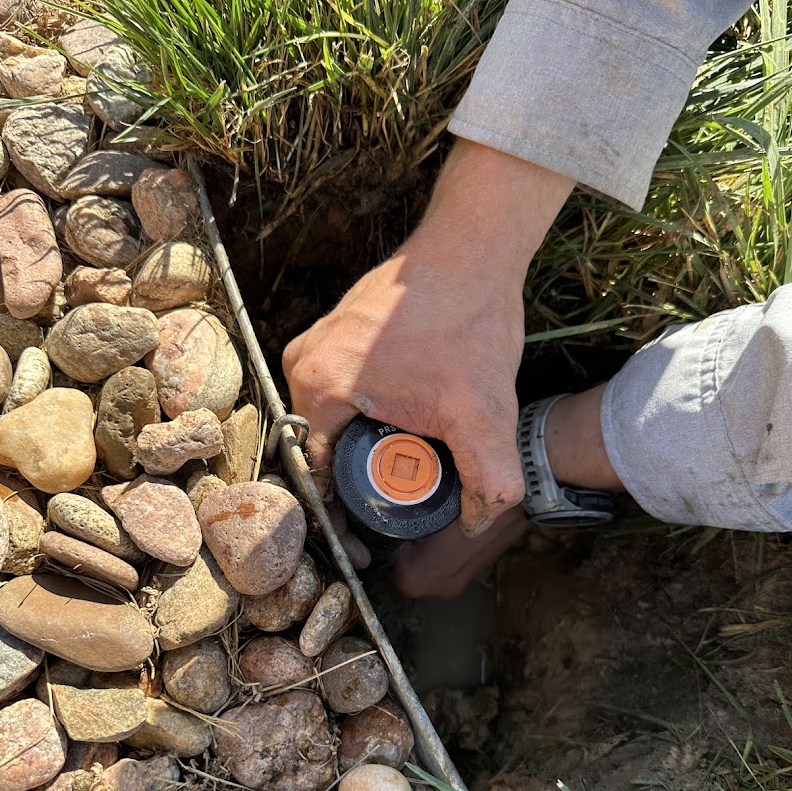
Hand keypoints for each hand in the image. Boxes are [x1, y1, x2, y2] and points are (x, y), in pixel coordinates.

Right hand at [283, 140, 573, 535]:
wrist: (474, 245)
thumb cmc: (469, 319)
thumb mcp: (484, 413)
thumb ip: (489, 482)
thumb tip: (475, 525)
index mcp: (317, 387)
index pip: (315, 479)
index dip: (341, 521)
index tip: (368, 545)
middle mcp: (302, 364)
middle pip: (322, 453)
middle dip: (356, 489)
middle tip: (395, 513)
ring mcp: (317, 344)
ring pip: (332, 425)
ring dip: (363, 452)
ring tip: (403, 473)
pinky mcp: (337, 333)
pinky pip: (341, 394)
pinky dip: (368, 418)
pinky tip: (404, 428)